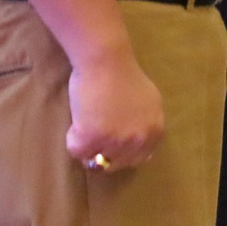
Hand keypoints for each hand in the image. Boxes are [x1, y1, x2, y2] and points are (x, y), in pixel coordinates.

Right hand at [66, 51, 164, 170]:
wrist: (106, 62)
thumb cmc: (124, 76)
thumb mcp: (149, 103)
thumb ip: (146, 124)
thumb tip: (142, 145)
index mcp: (154, 132)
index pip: (137, 159)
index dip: (120, 152)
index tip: (109, 141)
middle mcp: (138, 140)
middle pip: (114, 163)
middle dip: (102, 150)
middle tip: (94, 130)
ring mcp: (116, 141)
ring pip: (93, 159)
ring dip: (86, 144)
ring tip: (87, 120)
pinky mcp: (92, 137)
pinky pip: (76, 151)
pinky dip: (72, 139)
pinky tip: (77, 120)